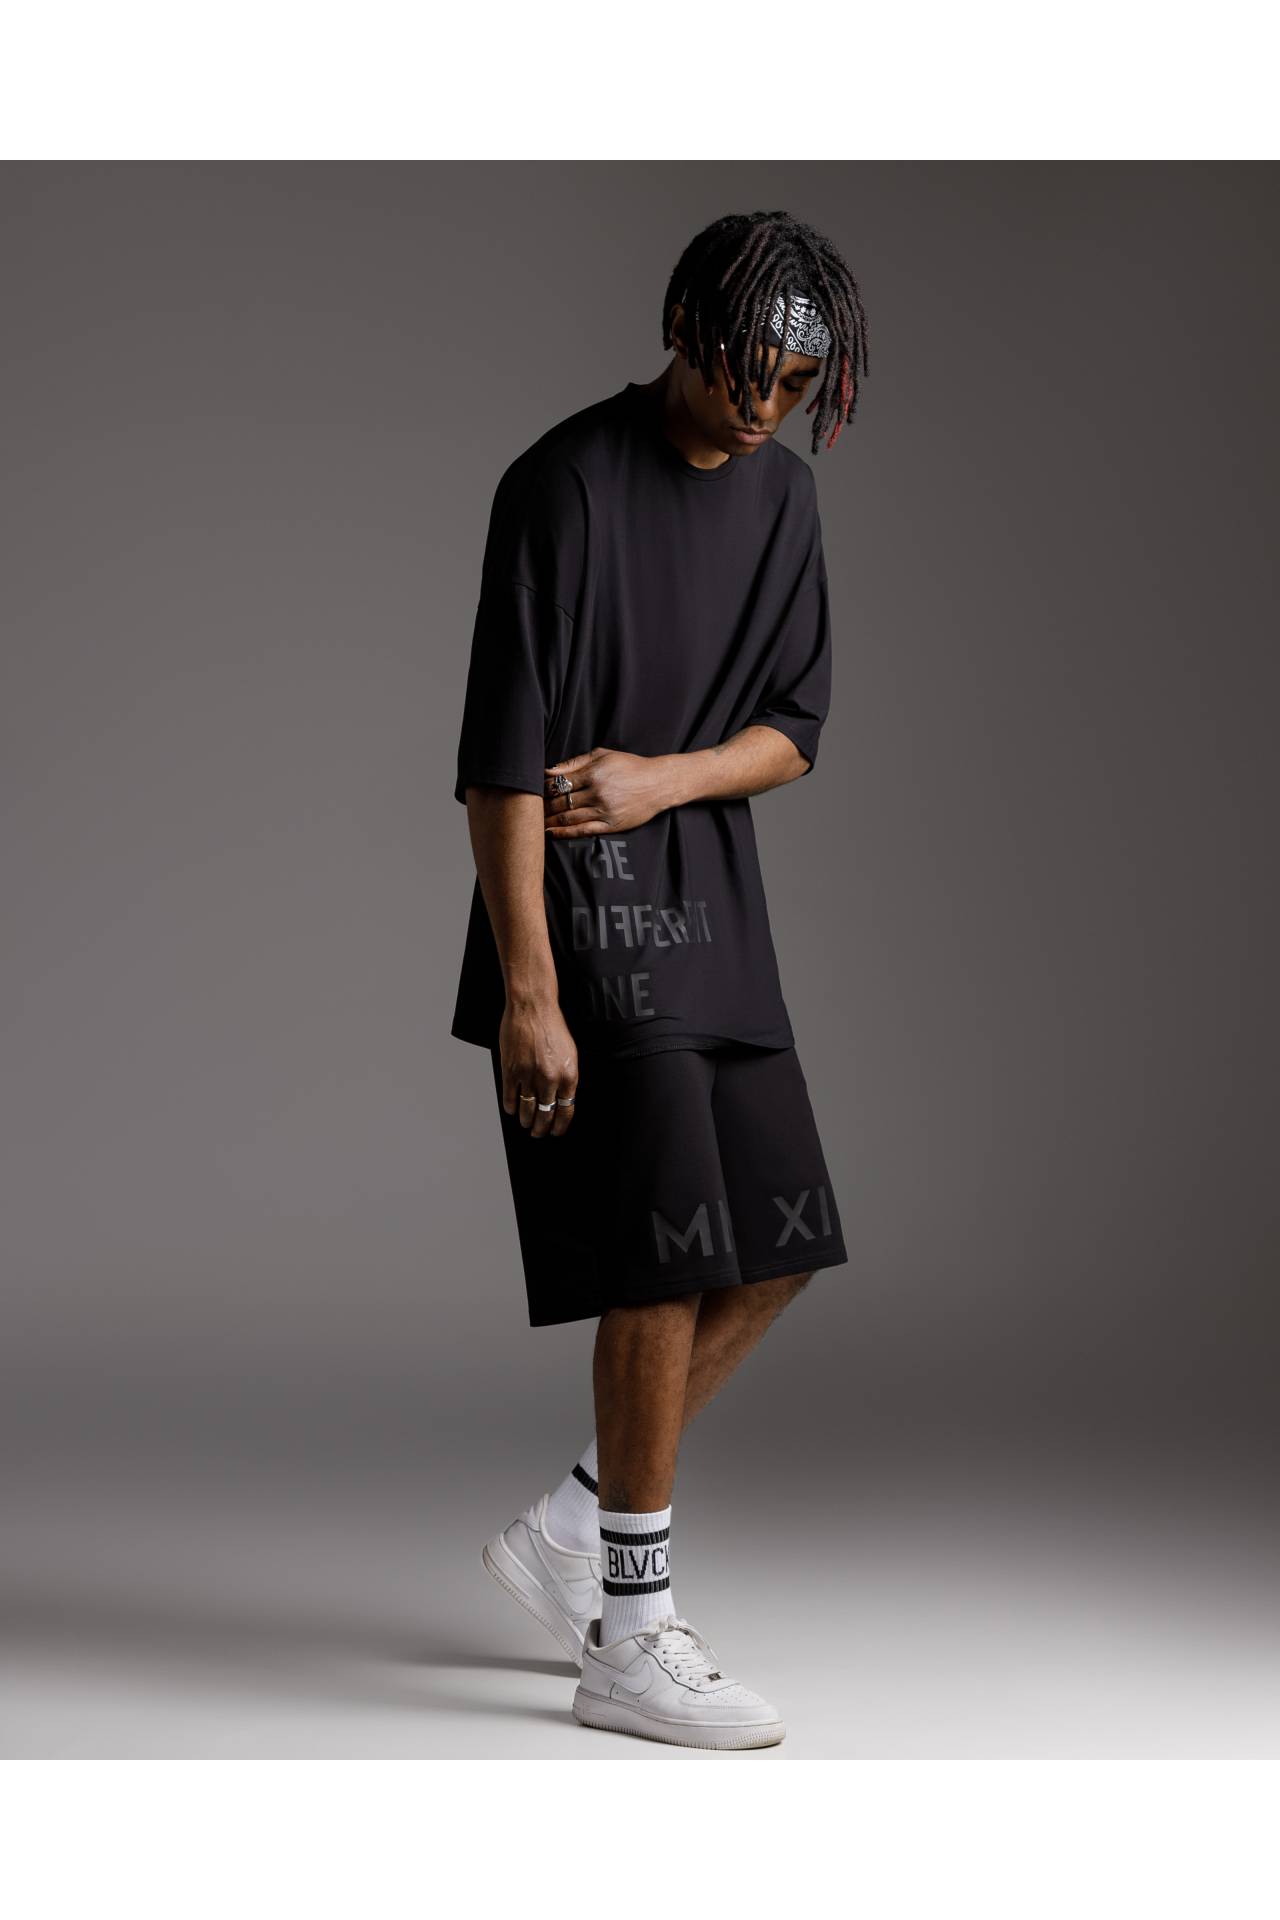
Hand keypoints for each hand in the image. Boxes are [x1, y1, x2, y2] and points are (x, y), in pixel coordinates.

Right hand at [499, 996, 577, 1137]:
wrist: (533, 1007)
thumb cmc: (552, 1027)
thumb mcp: (569, 1054)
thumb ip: (567, 1077)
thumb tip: (562, 1099)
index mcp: (569, 1075)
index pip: (566, 1111)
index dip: (560, 1126)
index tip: (556, 1132)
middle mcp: (550, 1079)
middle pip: (546, 1115)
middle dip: (542, 1128)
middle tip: (538, 1133)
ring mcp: (529, 1075)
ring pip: (527, 1110)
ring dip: (526, 1120)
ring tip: (525, 1124)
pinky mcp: (510, 1070)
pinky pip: (510, 1097)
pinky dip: (510, 1107)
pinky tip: (511, 1109)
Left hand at [543, 747, 677, 836]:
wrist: (658, 784)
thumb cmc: (630, 766)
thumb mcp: (603, 755)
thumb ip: (575, 762)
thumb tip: (549, 770)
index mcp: (594, 773)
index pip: (559, 783)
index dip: (543, 789)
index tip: (533, 792)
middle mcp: (597, 793)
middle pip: (560, 802)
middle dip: (542, 806)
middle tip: (528, 809)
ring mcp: (604, 811)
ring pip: (568, 818)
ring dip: (549, 821)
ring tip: (535, 822)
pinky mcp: (611, 826)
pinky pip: (582, 831)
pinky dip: (564, 833)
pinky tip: (551, 832)